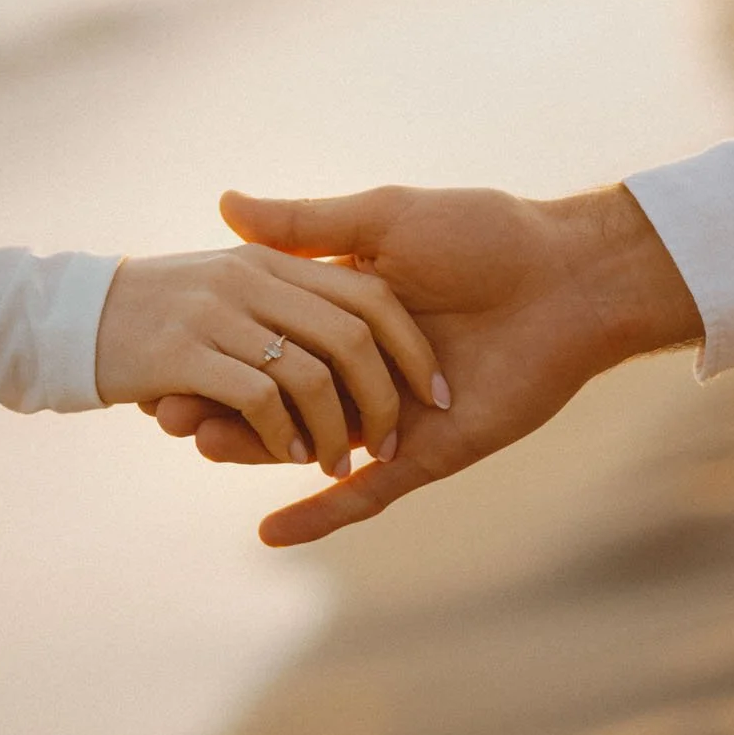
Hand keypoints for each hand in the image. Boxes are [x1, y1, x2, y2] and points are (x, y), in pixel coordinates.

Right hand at [149, 184, 701, 545]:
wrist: (568, 279)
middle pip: (277, 400)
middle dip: (221, 410)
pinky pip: (368, 493)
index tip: (166, 361)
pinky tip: (270, 533)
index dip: (219, 357)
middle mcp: (364, 370)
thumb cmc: (484, 234)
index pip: (268, 345)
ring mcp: (393, 414)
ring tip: (201, 446)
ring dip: (254, 454)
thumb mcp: (383, 219)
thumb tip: (224, 201)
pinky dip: (322, 514)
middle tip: (166, 416)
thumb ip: (307, 226)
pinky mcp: (428, 452)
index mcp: (349, 316)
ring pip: (307, 445)